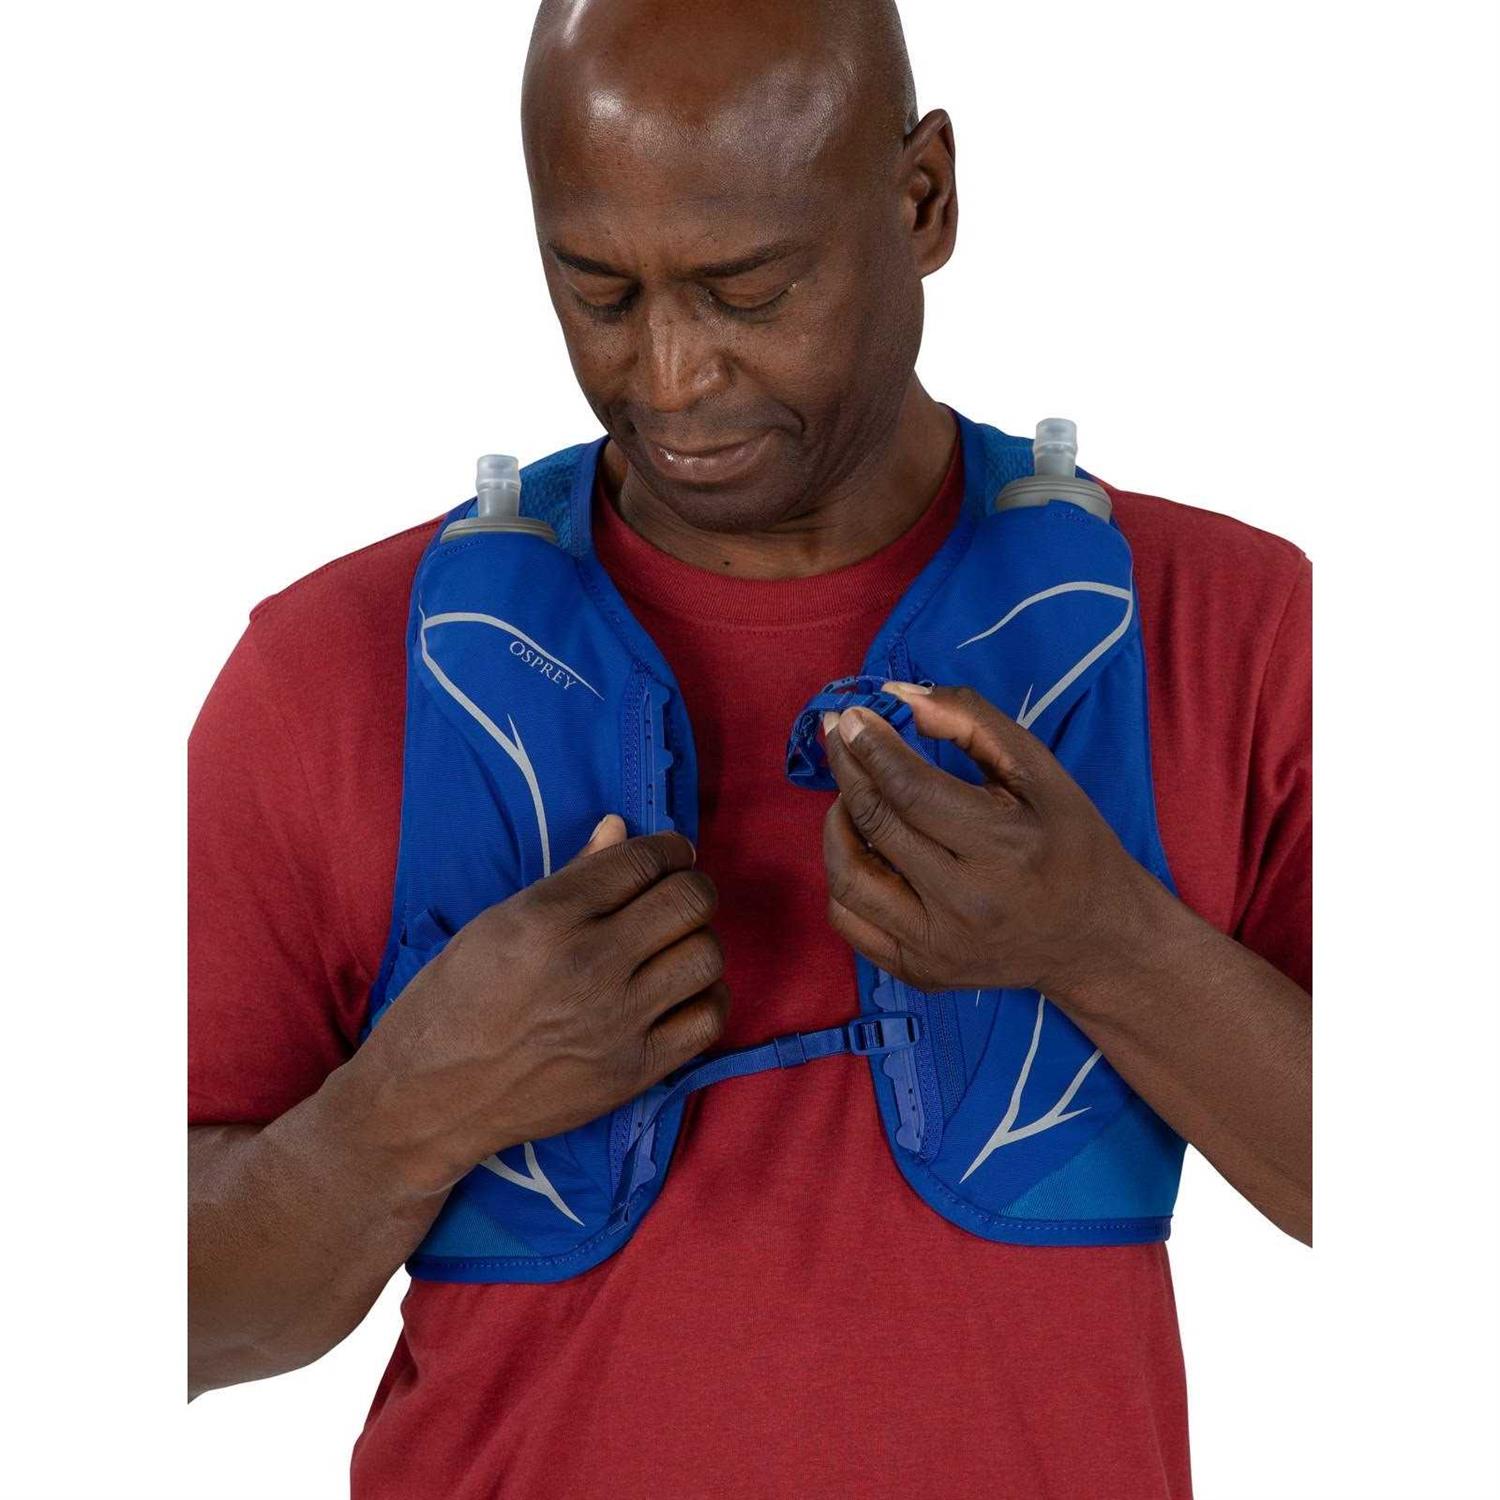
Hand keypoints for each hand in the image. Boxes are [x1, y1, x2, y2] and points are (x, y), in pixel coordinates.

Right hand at [349, 816, 728, 1194]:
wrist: (431, 1098)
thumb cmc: (453, 1000)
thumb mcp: (498, 922)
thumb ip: (570, 876)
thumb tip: (619, 827)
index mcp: (549, 918)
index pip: (643, 860)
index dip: (666, 848)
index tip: (668, 854)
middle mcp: (591, 964)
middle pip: (689, 901)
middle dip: (691, 887)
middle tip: (676, 896)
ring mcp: (618, 1021)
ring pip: (706, 955)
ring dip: (698, 940)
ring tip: (673, 946)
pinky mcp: (634, 1071)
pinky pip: (708, 1020)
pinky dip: (705, 997)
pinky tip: (680, 993)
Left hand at [820, 683, 1154, 996]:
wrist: (1097, 940)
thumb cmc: (1069, 843)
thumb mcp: (1040, 770)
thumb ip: (971, 721)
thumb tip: (898, 697)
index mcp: (1004, 848)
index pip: (910, 789)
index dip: (870, 746)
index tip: (849, 715)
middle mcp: (966, 903)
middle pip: (877, 823)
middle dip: (847, 768)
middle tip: (838, 736)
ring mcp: (938, 946)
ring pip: (848, 877)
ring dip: (836, 823)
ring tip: (851, 794)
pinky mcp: (920, 973)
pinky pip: (849, 921)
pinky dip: (841, 877)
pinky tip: (861, 847)